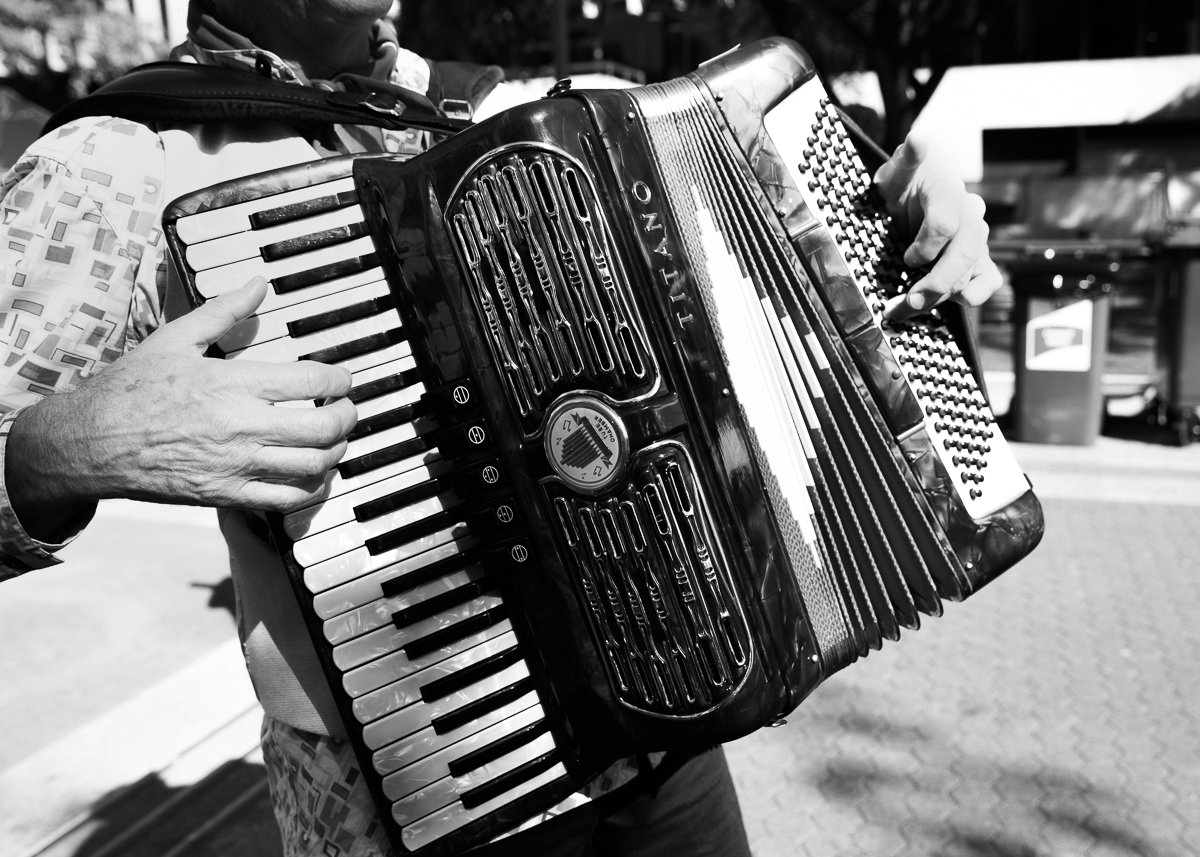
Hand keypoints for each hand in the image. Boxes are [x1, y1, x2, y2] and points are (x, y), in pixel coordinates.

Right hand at [8, 277, 356, 539]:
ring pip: (314, 465)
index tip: (342, 379)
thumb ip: (224, 312)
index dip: (340, 380)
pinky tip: (312, 473)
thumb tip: (257, 285)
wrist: (90, 442)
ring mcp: (237, 465)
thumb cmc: (130, 389)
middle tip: (346, 408)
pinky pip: (286, 499)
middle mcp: (243, 426)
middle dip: (348, 416)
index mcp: (234, 384)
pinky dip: (311, 487)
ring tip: (334, 439)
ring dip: (336, 451)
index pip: (313, 381)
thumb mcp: (175, 339)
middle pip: (324, 427)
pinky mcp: (228, 495)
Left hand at [873, 133, 1002, 319]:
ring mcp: (975, 239)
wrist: (910, 201)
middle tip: (909, 301)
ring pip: (972, 271)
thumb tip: (919, 138)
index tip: (905, 257)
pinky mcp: (978, 260)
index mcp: (949, 193)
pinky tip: (954, 300)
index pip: (946, 223)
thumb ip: (908, 159)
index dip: (925, 246)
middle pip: (965, 252)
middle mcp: (969, 216)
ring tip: (911, 308)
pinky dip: (974, 295)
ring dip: (942, 295)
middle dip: (937, 281)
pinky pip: (990, 281)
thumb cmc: (902, 188)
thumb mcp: (896, 173)